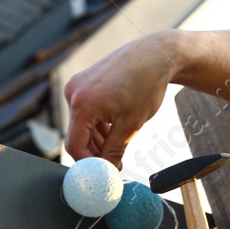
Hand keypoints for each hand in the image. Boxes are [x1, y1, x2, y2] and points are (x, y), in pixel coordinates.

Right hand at [63, 33, 177, 165]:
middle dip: (95, 152)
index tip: (103, 173)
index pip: (74, 145)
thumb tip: (106, 170)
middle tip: (115, 164)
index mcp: (82, 103)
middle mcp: (74, 92)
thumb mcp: (131, 125)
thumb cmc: (146, 85)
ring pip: (82, 124)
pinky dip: (99, 123)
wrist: (155, 55)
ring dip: (98, 138)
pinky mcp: (84, 81)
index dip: (88, 164)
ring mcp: (77, 85)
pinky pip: (86, 110)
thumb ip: (113, 150)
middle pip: (77, 135)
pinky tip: (116, 127)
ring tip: (120, 145)